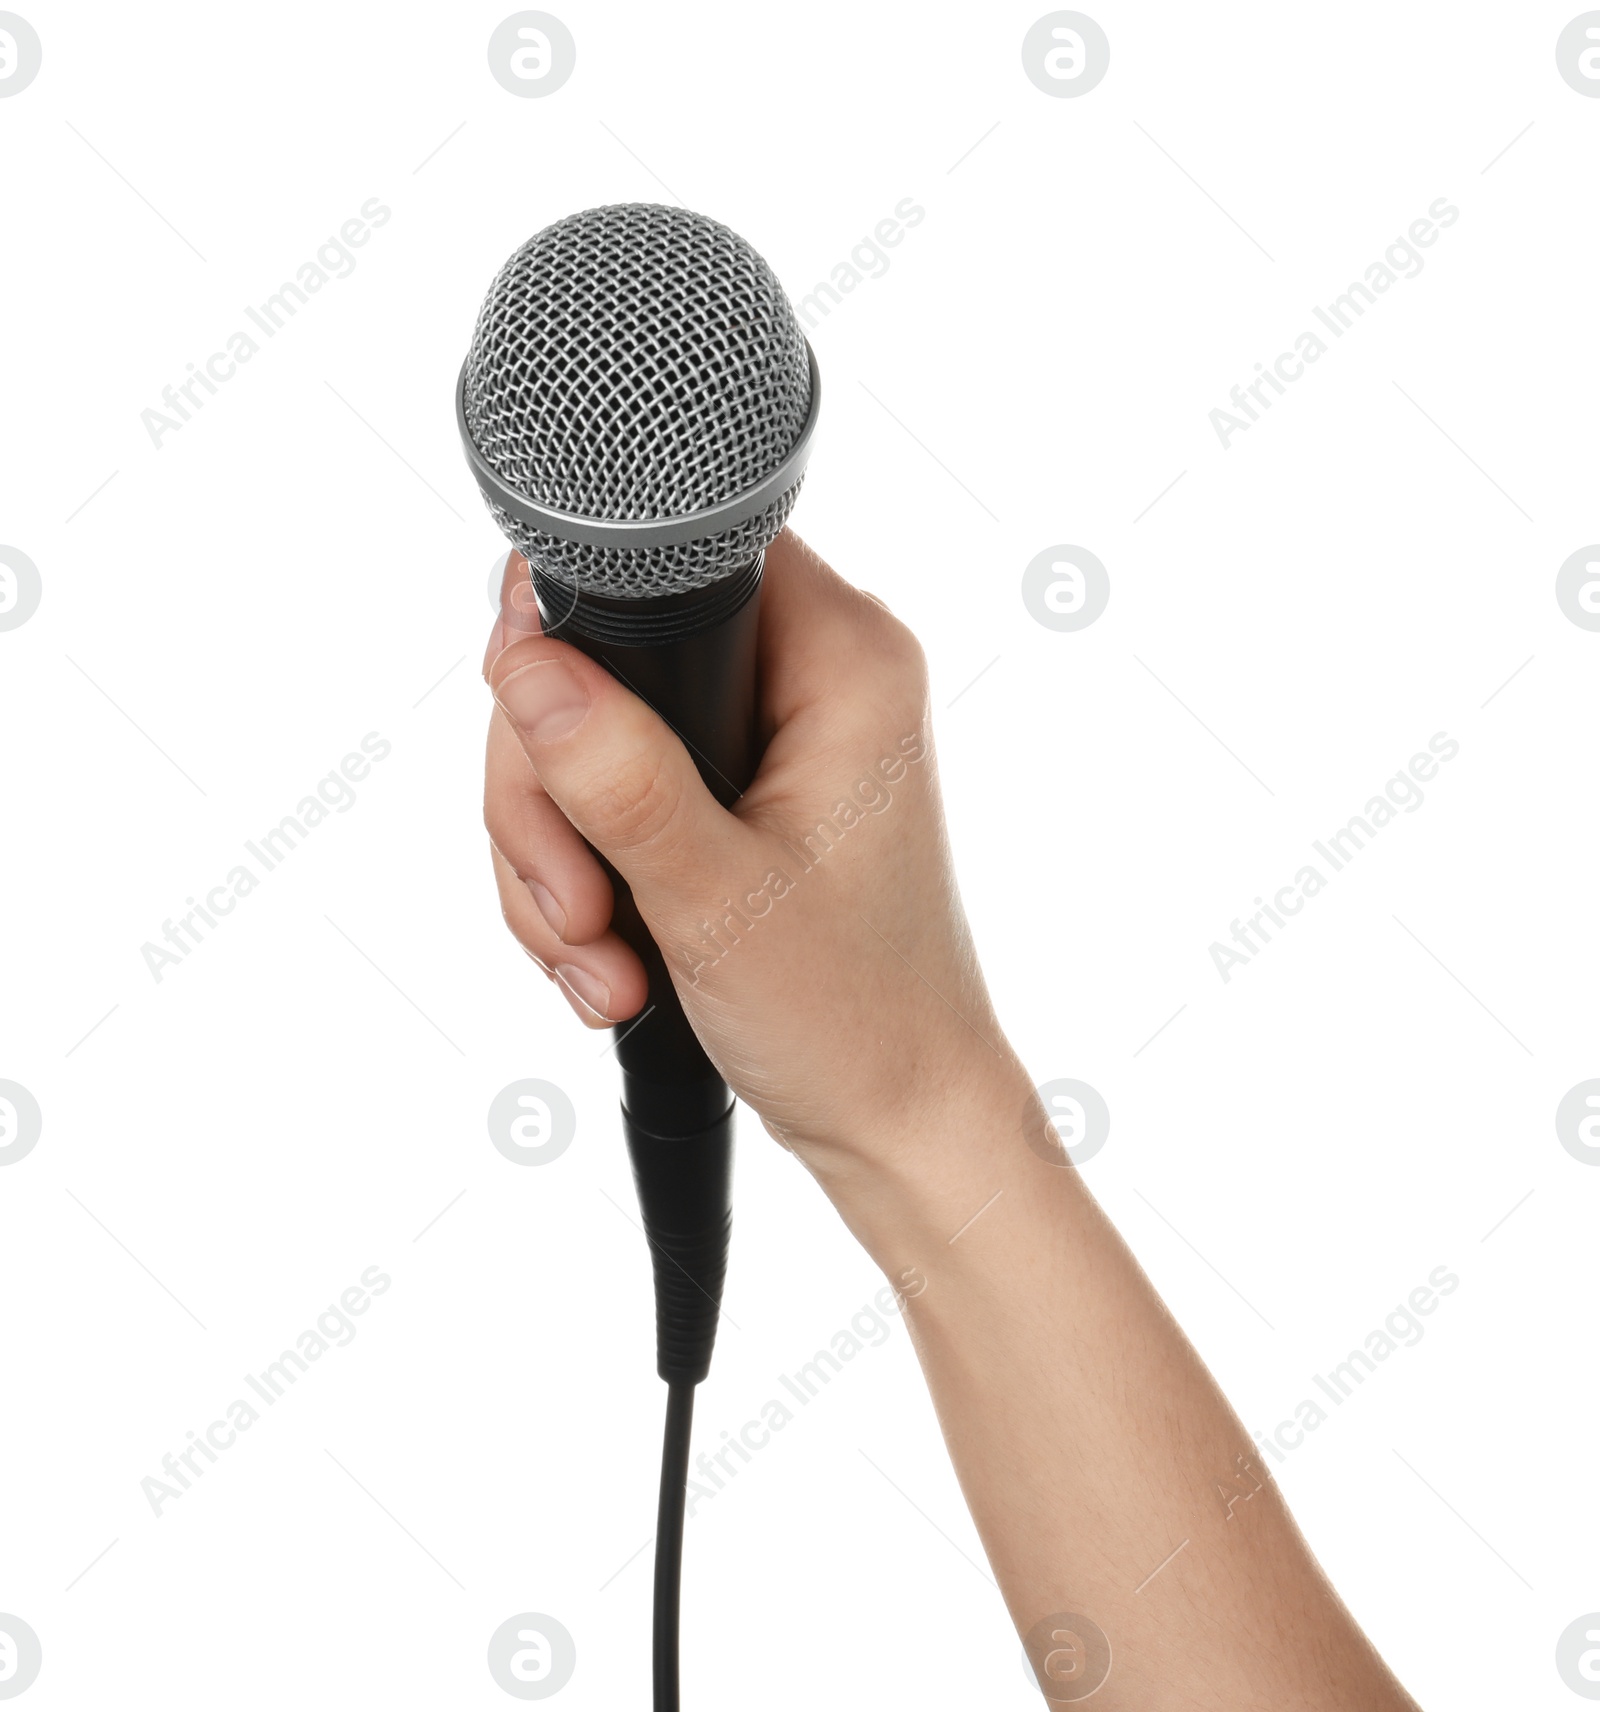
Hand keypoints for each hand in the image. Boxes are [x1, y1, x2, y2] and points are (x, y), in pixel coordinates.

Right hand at [482, 530, 1031, 1175]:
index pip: (671, 564)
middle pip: (602, 662)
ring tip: (603, 963)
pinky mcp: (732, 796)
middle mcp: (808, 677)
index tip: (537, 743)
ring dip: (562, 863)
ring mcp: (766, 739)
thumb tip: (523, 666)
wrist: (896, 1121)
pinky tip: (613, 964)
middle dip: (555, 801)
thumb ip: (616, 776)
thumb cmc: (853, 1019)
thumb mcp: (716, 899)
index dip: (570, 634)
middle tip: (578, 911)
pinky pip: (609, 798)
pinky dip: (587, 882)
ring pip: (586, 740)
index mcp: (841, 660)